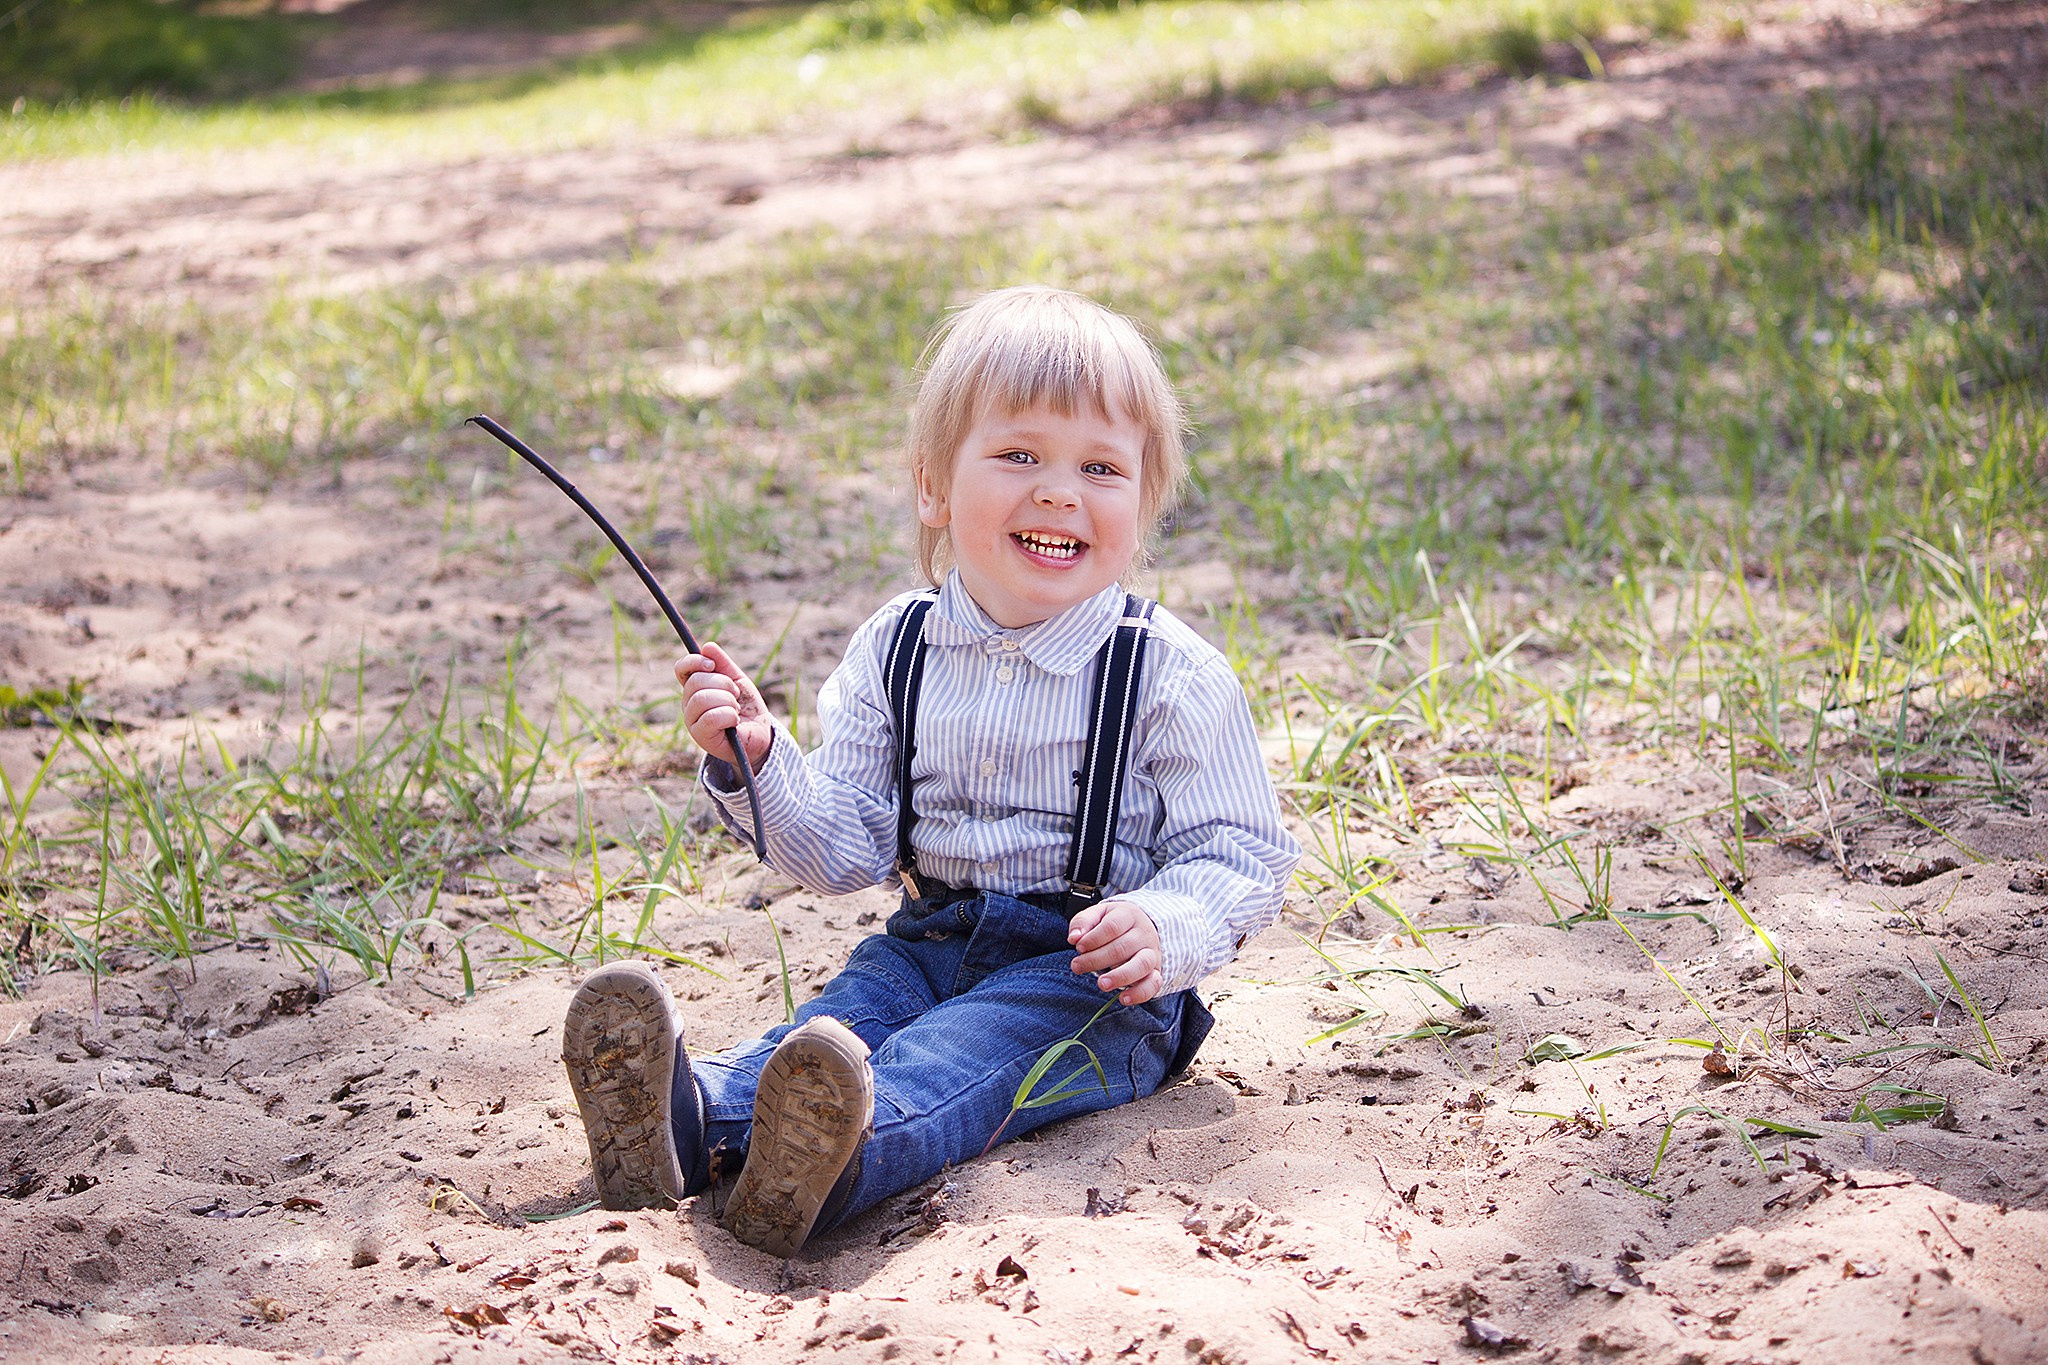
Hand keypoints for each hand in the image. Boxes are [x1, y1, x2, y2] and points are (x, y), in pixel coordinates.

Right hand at [675, 642, 773, 766]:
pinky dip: (729, 715)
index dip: (693, 661)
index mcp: (695, 688)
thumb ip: (724, 664)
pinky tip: (734, 721)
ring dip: (728, 701)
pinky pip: (711, 717)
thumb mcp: (738, 681)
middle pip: (695, 681)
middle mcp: (689, 704)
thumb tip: (707, 646)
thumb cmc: (746, 707)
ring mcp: (692, 721)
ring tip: (736, 709)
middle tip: (735, 694)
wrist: (760, 734)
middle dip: (723, 683)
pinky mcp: (701, 736)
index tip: (712, 665)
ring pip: (702, 699)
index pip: (681, 669)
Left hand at [1067, 899, 1162, 1005]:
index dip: (1093, 939)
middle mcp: (1144, 934)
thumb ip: (1083, 922)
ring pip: (1142, 965)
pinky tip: (1123, 998)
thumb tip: (1074, 938)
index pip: (1112, 926)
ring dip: (1120, 976)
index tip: (1078, 947)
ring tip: (1102, 984)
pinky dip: (1140, 993)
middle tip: (1077, 966)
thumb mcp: (1097, 914)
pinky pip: (1154, 984)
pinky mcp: (1156, 972)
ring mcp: (1152, 953)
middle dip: (1097, 959)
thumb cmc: (1113, 923)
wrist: (1142, 926)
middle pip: (1122, 947)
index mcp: (1129, 915)